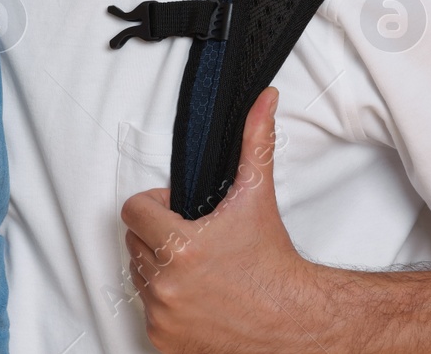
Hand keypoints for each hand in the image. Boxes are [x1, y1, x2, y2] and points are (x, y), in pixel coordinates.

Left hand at [120, 88, 328, 353]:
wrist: (299, 324)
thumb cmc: (274, 265)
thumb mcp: (258, 197)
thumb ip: (255, 142)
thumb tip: (262, 100)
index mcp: (179, 245)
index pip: (132, 210)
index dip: (155, 206)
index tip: (177, 211)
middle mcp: (166, 284)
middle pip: (134, 242)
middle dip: (158, 235)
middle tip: (193, 239)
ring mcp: (163, 315)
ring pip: (139, 275)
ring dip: (160, 268)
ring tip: (198, 268)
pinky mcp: (165, 341)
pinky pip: (148, 311)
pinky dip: (166, 304)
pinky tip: (198, 296)